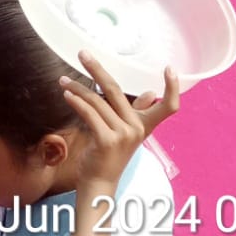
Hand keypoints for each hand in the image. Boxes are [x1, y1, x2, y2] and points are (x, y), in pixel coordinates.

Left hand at [59, 51, 179, 198]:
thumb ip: (136, 112)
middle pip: (116, 90)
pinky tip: (67, 94)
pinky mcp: (107, 140)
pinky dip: (76, 101)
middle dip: (96, 69)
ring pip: (97, 100)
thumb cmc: (111, 154)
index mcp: (145, 125)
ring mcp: (123, 135)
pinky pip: (89, 113)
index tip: (170, 68)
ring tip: (63, 80)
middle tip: (82, 54)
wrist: (99, 182)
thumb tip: (151, 94)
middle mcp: (137, 128)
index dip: (172, 89)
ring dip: (76, 88)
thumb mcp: (127, 133)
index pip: (169, 108)